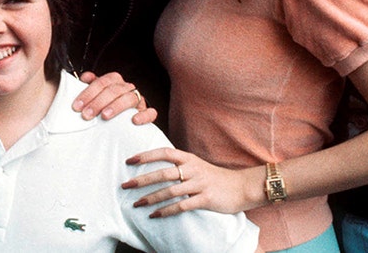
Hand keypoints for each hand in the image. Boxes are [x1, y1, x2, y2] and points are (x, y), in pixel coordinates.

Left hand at [73, 71, 156, 124]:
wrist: (126, 119)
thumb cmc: (108, 105)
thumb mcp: (97, 95)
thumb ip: (91, 86)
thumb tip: (84, 77)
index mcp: (114, 81)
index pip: (101, 82)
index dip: (88, 93)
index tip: (77, 106)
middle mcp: (127, 88)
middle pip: (113, 90)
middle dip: (98, 102)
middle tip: (86, 115)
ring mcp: (138, 100)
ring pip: (130, 98)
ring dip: (116, 107)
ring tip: (104, 116)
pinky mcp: (147, 113)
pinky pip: (150, 112)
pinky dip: (143, 115)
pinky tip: (134, 121)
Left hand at [122, 148, 261, 216]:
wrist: (242, 187)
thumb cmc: (216, 178)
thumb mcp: (197, 166)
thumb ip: (180, 165)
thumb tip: (156, 168)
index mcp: (189, 158)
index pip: (164, 152)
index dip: (146, 156)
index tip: (129, 160)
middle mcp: (193, 169)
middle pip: (162, 173)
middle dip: (142, 180)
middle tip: (125, 186)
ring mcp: (199, 184)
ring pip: (170, 191)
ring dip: (151, 198)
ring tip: (136, 204)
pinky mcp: (205, 199)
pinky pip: (181, 206)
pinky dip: (166, 211)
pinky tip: (155, 215)